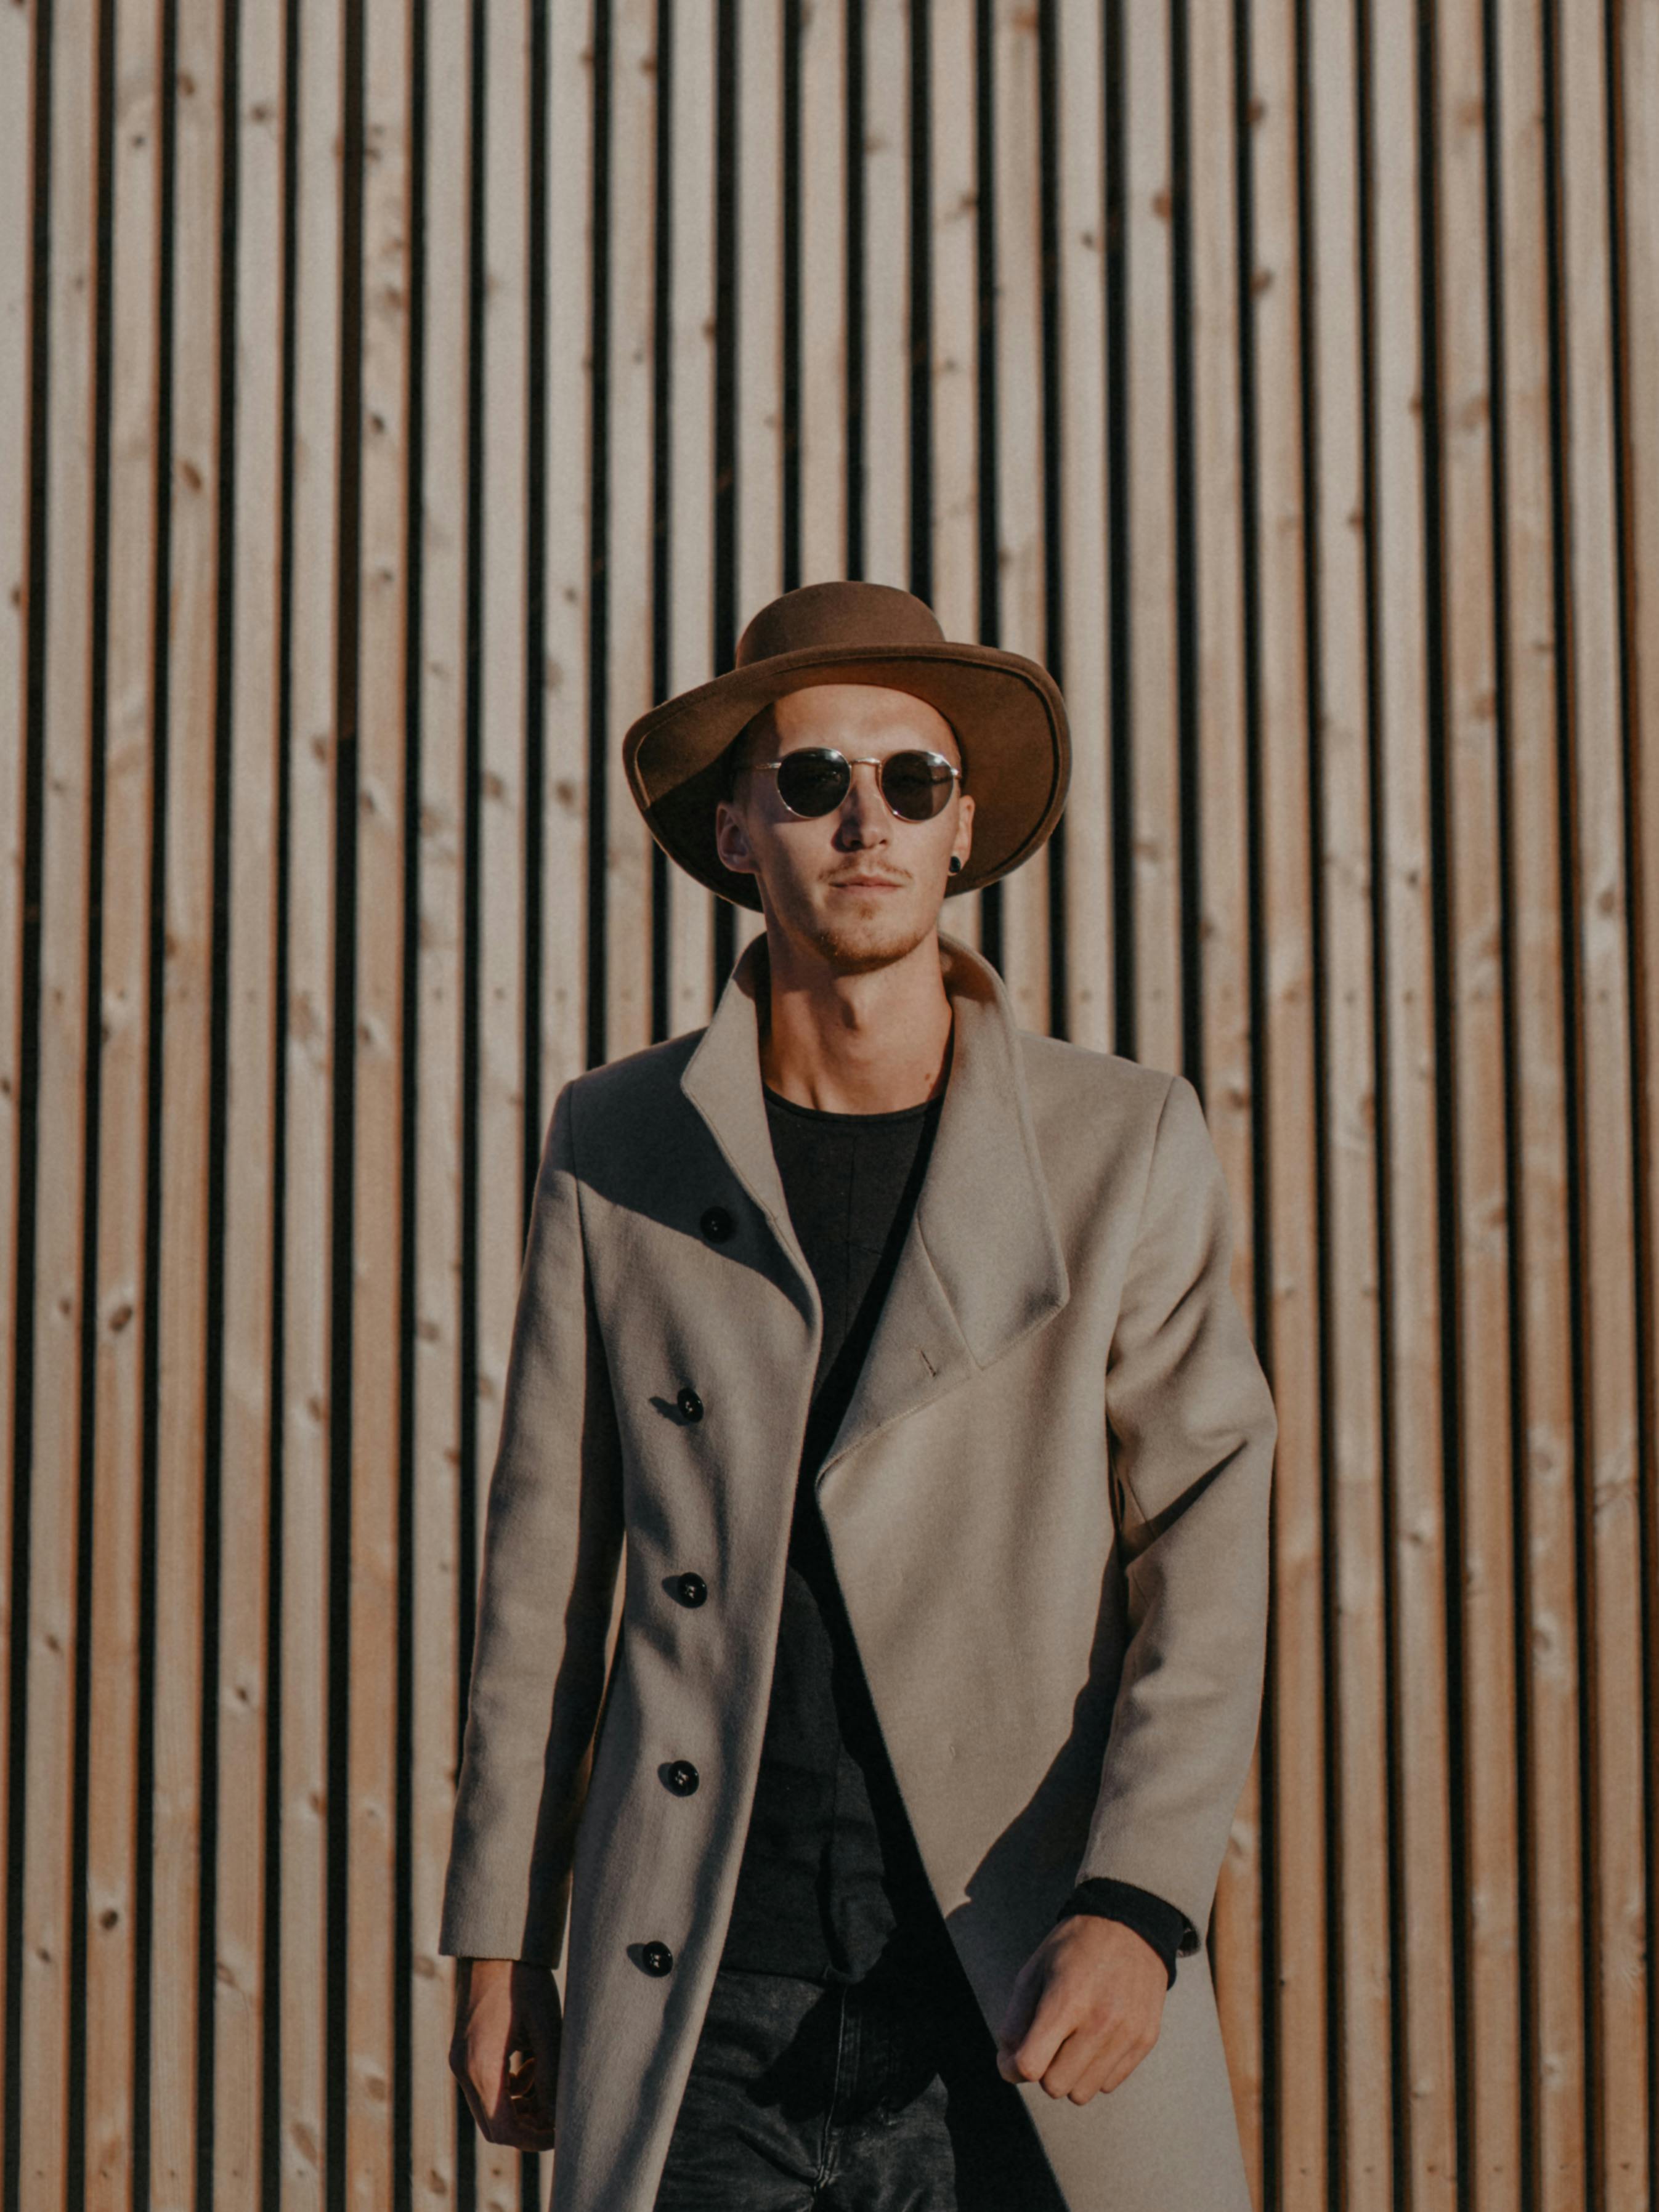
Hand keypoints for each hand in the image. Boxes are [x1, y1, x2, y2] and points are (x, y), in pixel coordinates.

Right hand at [449, 1957, 561, 2151]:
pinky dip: (511, 2086)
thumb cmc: (524, 1981)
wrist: (496, 1946)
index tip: (562, 2131)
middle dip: (528, 2126)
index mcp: (480, 2067)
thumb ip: (551, 2075)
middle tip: (559, 2114)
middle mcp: (464, 2069)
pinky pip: (487, 2085)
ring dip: (521, 2104)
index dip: (534, 2139)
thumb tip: (559, 2117)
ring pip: (491, 2106)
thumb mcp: (545, 2029)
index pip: (503, 2130)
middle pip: (494, 2124)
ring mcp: (462, 2059)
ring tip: (546, 2075)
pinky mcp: (466, 2050)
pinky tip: (531, 2060)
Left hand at [996, 1914, 1166, 2102]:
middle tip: (1047, 2043)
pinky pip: (1109, 2084)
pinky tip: (1095, 2039)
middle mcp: (1100, 2022)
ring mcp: (1127, 2034)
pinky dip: (1095, 2071)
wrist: (1130, 1925)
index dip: (1013, 2067)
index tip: (1012, 2057)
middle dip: (1043, 2070)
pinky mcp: (1145, 2040)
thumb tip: (1008, 2065)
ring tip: (1071, 2041)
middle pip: (1056, 2086)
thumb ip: (1015, 2020)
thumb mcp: (1034, 1971)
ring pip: (1083, 2093)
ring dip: (1070, 2075)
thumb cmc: (1074, 1947)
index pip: (1031, 2066)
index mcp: (1067, 2000)